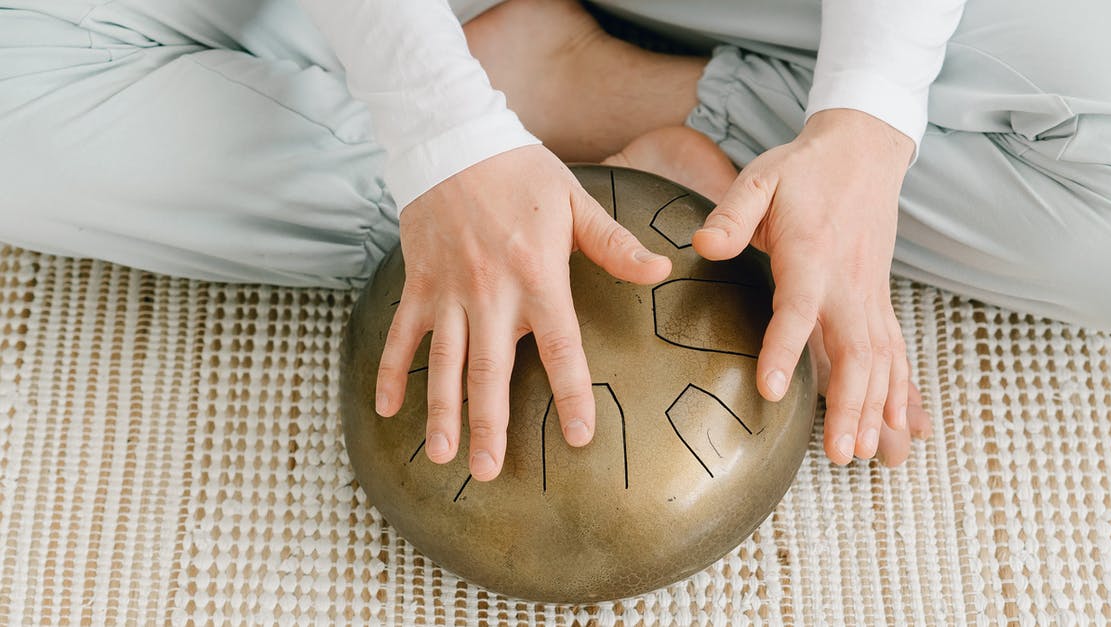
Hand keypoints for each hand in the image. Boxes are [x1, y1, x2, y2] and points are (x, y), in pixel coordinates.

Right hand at [376, 145, 671, 479]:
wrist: (453, 138)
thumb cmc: (522, 172)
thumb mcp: (575, 203)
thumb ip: (615, 245)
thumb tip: (661, 269)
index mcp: (537, 277)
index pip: (560, 348)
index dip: (571, 395)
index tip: (578, 437)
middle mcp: (490, 293)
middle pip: (490, 371)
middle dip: (489, 425)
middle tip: (488, 472)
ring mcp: (448, 291)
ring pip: (443, 363)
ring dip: (441, 411)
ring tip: (441, 455)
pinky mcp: (418, 284)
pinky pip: (401, 335)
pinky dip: (392, 372)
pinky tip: (388, 409)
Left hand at [692, 109, 916, 464]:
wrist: (863, 150)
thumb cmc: (803, 169)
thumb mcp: (759, 178)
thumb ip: (731, 214)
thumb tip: (703, 244)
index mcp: (811, 254)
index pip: (798, 309)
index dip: (785, 349)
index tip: (771, 389)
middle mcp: (848, 282)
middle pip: (855, 351)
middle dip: (850, 405)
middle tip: (841, 454)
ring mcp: (870, 293)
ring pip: (880, 360)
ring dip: (876, 409)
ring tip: (869, 455)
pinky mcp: (879, 298)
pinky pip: (895, 351)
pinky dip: (900, 391)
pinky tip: (901, 429)